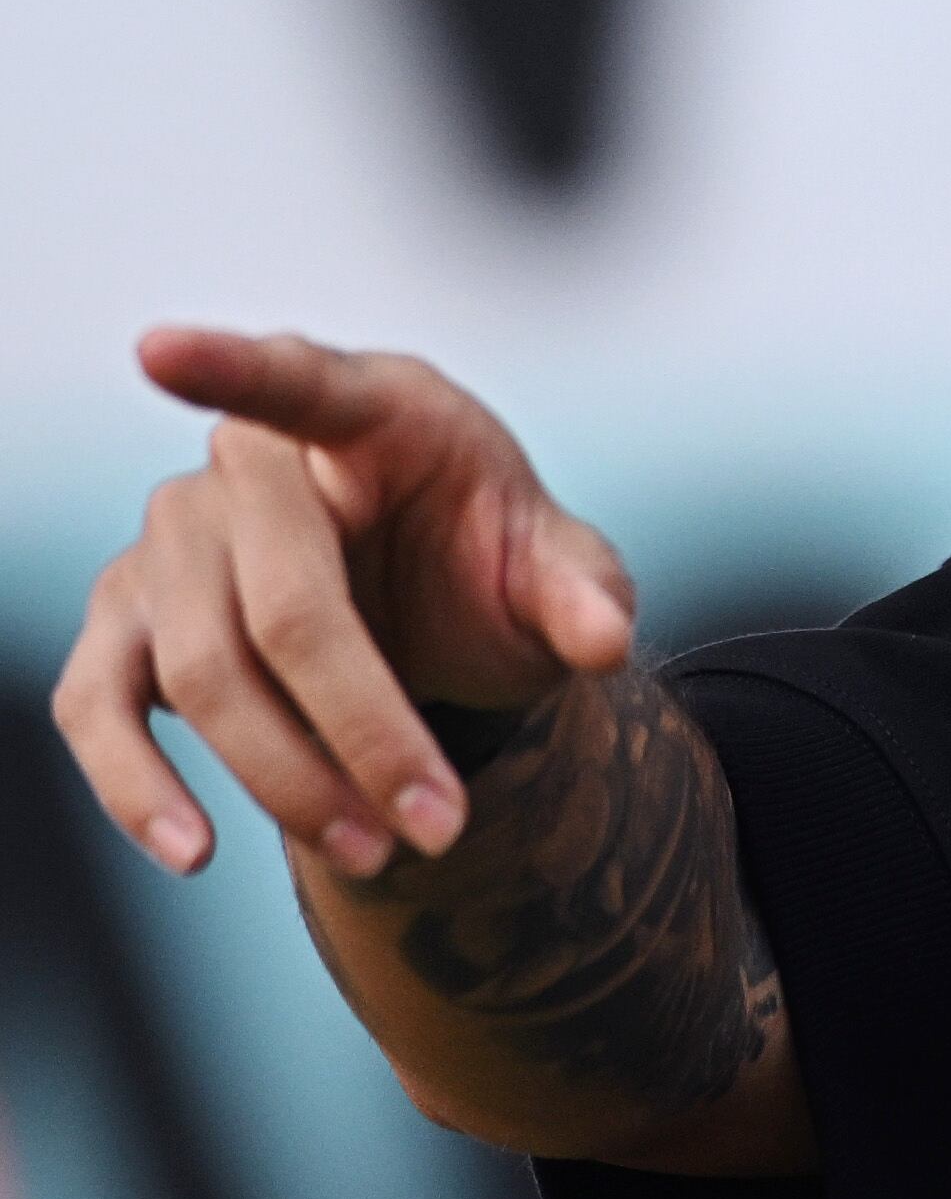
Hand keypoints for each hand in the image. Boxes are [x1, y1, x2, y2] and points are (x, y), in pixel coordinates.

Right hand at [49, 332, 637, 881]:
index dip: (229, 368)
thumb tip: (604, 639)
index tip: (156, 348)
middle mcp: (252, 466)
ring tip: (383, 850)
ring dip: (290, 780)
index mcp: (372, 412)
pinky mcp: (126, 621)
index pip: (297, 382)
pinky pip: (97, 708)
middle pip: (287, 608)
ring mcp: (175, 540)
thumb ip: (583, 590)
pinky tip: (193, 849)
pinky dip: (138, 787)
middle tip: (438, 826)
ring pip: (203, 674)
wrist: (429, 611)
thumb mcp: (555, 569)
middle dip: (366, 731)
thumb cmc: (485, 561)